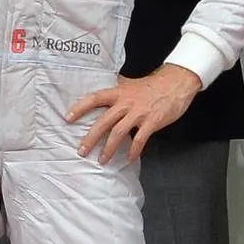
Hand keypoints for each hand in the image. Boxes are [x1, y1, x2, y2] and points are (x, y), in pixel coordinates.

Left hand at [66, 64, 202, 163]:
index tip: (68, 118)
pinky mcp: (151, 122)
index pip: (95, 99)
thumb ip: (118, 87)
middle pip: (104, 121)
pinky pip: (139, 139)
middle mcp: (126, 103)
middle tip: (82, 150)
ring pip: (118, 133)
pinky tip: (129, 158)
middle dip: (91, 138)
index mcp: (119, 93)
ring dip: (108, 149)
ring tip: (102, 160)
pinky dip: (133, 150)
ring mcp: (138, 113)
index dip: (80, 108)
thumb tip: (105, 86)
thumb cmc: (153, 85)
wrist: (175, 83)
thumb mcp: (130, 83)